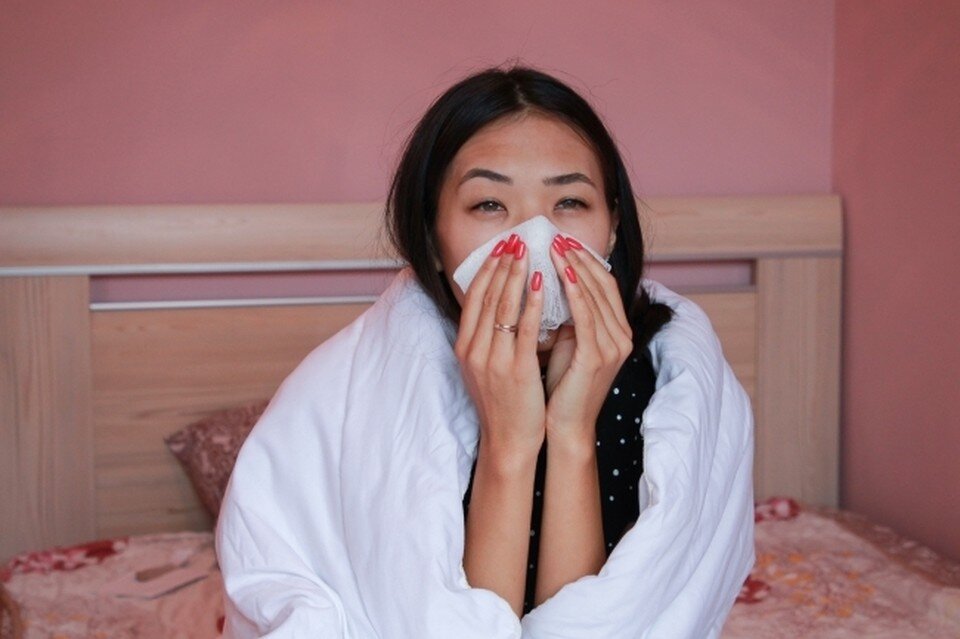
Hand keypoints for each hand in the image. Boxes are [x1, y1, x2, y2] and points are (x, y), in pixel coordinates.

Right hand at [454, 235, 545, 464]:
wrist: (507, 440)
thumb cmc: (502, 403)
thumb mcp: (485, 366)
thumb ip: (488, 337)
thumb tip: (500, 305)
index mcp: (465, 347)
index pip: (473, 298)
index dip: (487, 270)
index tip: (500, 248)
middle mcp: (474, 350)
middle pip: (486, 296)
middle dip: (501, 265)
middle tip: (515, 240)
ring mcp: (493, 359)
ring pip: (503, 307)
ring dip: (515, 275)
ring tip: (527, 251)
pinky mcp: (516, 369)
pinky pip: (525, 328)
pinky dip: (532, 303)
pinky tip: (542, 283)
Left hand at [544, 235, 632, 448]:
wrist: (565, 426)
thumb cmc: (562, 386)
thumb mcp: (568, 343)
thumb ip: (569, 316)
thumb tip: (551, 283)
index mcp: (616, 331)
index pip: (605, 284)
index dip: (586, 260)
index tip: (563, 241)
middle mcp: (621, 336)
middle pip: (603, 284)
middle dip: (579, 258)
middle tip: (556, 236)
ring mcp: (613, 346)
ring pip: (595, 296)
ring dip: (574, 269)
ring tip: (554, 248)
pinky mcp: (597, 356)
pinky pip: (586, 317)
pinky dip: (575, 293)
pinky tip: (562, 274)